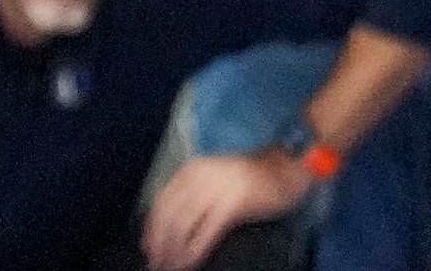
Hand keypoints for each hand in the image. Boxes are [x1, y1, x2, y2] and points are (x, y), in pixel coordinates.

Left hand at [144, 150, 311, 270]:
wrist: (283, 169)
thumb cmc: (251, 179)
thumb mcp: (213, 179)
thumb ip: (193, 194)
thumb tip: (173, 224)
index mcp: (189, 171)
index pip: (161, 201)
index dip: (152, 227)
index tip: (147, 246)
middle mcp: (197, 178)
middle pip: (168, 215)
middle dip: (159, 242)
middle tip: (155, 262)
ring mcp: (214, 190)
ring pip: (183, 225)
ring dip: (174, 249)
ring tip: (170, 266)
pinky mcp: (232, 205)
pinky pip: (206, 232)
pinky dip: (194, 250)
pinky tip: (189, 262)